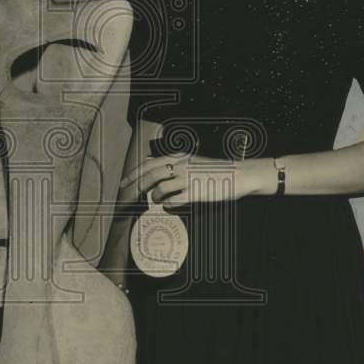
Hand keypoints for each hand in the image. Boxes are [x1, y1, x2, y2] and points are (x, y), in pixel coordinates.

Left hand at [120, 152, 270, 208]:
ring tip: (155, 200)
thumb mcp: (192, 160)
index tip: (123, 183)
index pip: (148, 164)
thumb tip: (151, 163)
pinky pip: (173, 201)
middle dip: (134, 187)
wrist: (240, 174)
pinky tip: (168, 206)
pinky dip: (167, 205)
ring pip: (159, 189)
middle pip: (149, 176)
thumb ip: (173, 162)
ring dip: (153, 197)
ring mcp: (188, 179)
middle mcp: (181, 165)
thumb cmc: (215, 169)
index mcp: (179, 157)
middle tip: (126, 197)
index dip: (133, 174)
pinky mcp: (196, 192)